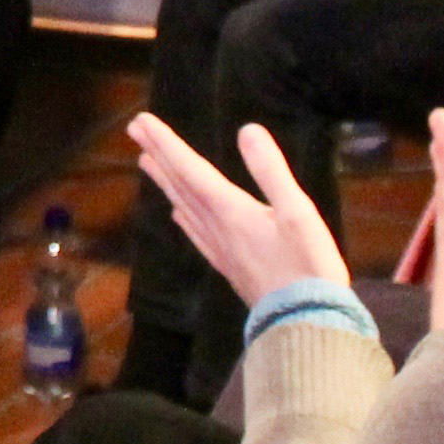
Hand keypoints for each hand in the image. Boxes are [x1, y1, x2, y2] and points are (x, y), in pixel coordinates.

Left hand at [127, 113, 350, 316]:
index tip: (142, 122)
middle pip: (181, 185)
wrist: (305, 321)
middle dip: (159, 154)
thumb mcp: (298, 212)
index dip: (167, 143)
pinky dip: (183, 217)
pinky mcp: (229, 267)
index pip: (191, 169)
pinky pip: (196, 234)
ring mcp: (220, 249)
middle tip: (136, 130)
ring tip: (146, 162)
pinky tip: (177, 214)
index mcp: (230, 211)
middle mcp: (217, 227)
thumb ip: (271, 171)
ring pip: (183, 206)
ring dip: (165, 181)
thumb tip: (247, 130)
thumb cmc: (307, 265)